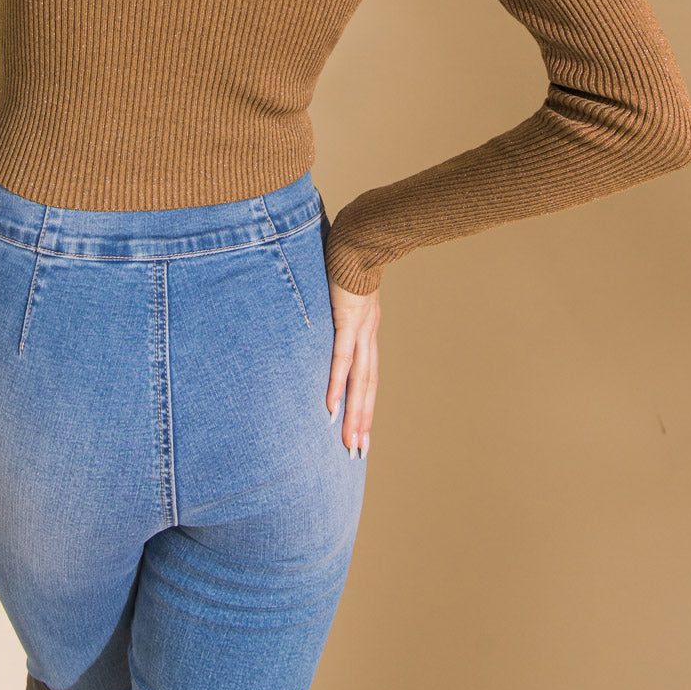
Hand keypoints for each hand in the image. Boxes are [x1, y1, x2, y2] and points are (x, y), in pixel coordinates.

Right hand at [325, 274, 379, 459]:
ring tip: (347, 441)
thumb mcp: (342, 290)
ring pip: (358, 380)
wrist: (359, 237)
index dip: (365, 405)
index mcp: (367, 331)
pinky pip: (340, 358)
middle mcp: (368, 336)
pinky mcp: (347, 320)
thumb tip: (322, 312)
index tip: (362, 432)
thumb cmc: (346, 258)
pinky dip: (336, 384)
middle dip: (362, 421)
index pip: (367, 376)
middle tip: (357, 453)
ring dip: (353, 413)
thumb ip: (335, 307)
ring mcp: (360, 330)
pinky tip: (330, 407)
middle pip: (366, 387)